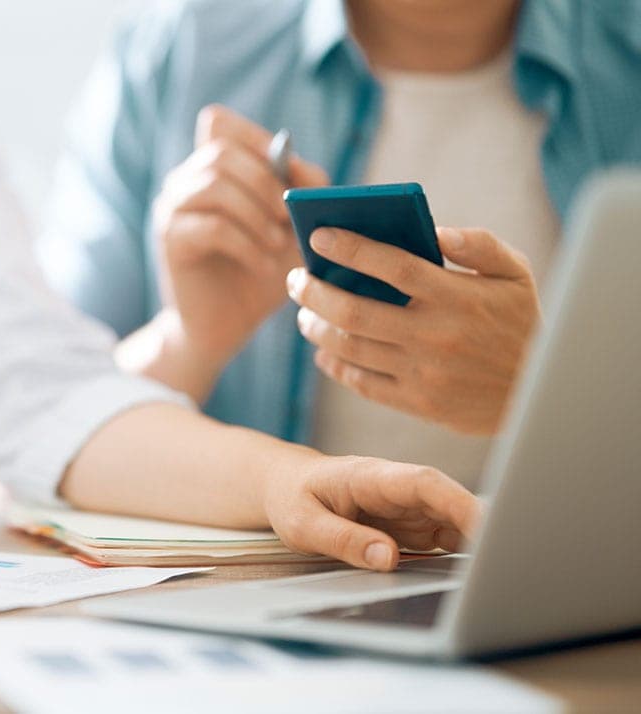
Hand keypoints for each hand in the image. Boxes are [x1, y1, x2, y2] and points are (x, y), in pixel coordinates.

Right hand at [154, 105, 328, 372]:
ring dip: (255, 212)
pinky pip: (211, 227)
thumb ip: (300, 190)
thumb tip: (299, 164)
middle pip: (220, 152)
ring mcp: (171, 210)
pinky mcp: (170, 242)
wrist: (225, 327)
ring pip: (213, 185)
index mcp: (209, 170)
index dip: (253, 135)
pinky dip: (246, 245)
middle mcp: (184, 182)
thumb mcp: (292, 227)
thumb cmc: (260, 273)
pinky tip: (263, 265)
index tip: (286, 164)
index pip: (218, 123)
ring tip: (276, 243)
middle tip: (287, 213)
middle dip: (263, 179)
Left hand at [265, 455, 480, 570]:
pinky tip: (475, 577)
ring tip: (495, 577)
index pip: (425, 484)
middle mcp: (399, 490)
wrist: (286, 486)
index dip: (459, 503)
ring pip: (454, 523)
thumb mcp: (303, 524)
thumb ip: (343, 539)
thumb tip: (387, 558)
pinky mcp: (411, 526)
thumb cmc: (293, 498)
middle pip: (450, 504)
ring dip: (477, 546)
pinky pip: (444, 539)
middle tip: (504, 564)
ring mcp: (409, 507)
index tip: (487, 526)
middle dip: (482, 529)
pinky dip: (462, 556)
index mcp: (372, 478)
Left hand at [287, 226, 539, 434]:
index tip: (318, 236)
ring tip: (303, 312)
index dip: (350, 249)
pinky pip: (362, 383)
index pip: (393, 266)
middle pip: (355, 310)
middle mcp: (435, 335)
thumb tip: (434, 230)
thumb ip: (478, 244)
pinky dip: (335, 365)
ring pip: (350, 347)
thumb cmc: (519, 321)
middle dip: (314, 291)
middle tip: (295, 278)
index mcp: (457, 296)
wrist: (536, 393)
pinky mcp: (416, 402)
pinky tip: (323, 351)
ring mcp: (423, 372)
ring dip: (316, 327)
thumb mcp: (515, 274)